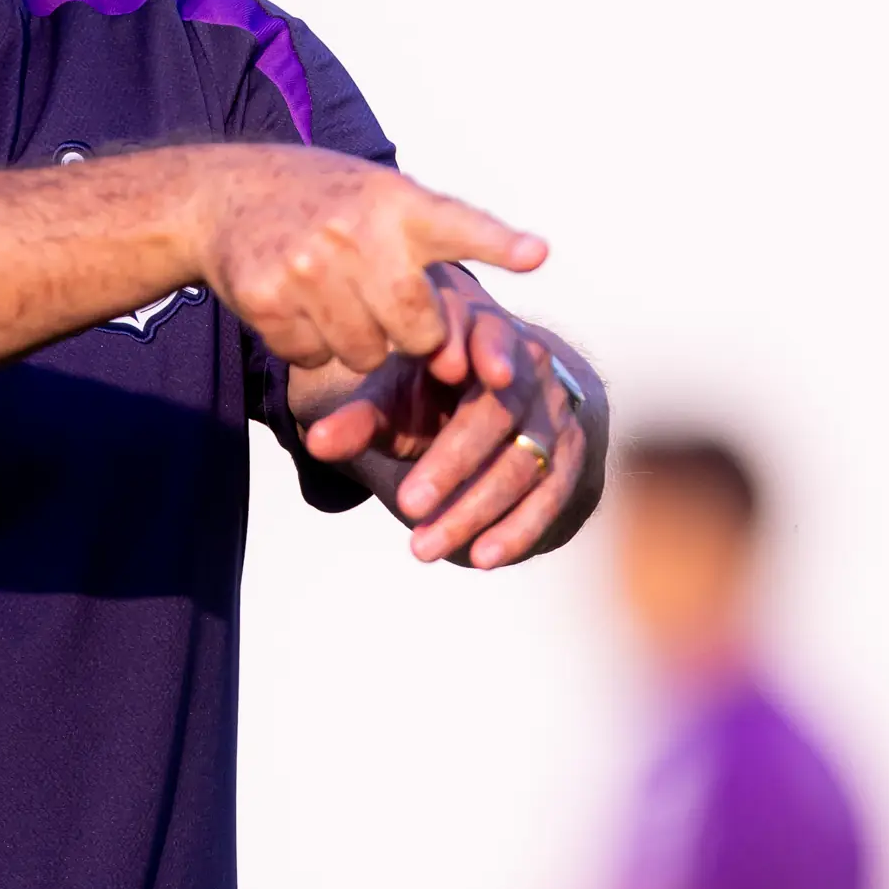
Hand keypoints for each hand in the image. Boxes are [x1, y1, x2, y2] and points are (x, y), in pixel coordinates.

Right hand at [193, 147, 545, 372]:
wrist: (223, 193)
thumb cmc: (324, 203)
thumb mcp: (381, 195)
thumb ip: (429, 246)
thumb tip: (461, 339)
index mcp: (395, 202)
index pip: (457, 224)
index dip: (498, 243)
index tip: (535, 254)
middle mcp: (353, 230)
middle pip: (416, 332)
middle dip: (409, 335)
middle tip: (382, 303)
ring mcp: (306, 264)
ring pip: (364, 354)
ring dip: (355, 343)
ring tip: (332, 295)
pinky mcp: (265, 297)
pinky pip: (311, 357)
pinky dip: (307, 344)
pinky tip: (293, 302)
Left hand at [301, 266, 595, 568]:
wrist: (494, 409)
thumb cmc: (430, 395)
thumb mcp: (392, 399)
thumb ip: (359, 418)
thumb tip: (316, 443)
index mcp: (481, 331)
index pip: (483, 332)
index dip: (475, 347)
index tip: (448, 367)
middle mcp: (528, 364)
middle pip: (497, 412)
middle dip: (453, 461)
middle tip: (407, 504)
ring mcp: (556, 411)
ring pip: (524, 462)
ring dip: (475, 509)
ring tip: (424, 547)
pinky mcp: (571, 455)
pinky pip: (552, 496)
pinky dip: (518, 529)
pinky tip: (481, 556)